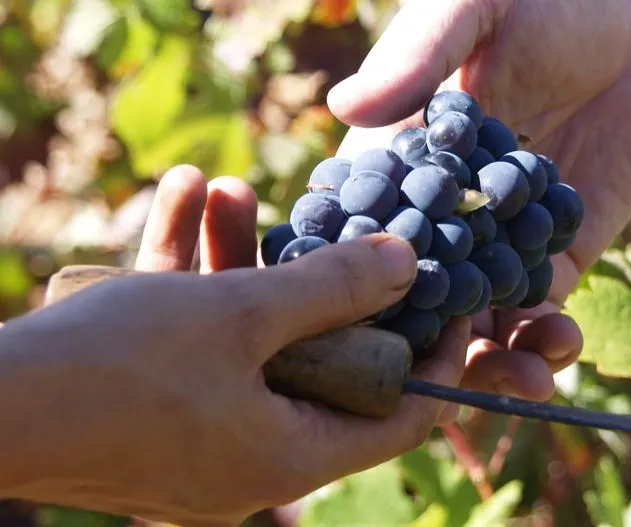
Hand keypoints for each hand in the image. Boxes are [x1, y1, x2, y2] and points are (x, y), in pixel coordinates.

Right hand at [1, 167, 469, 525]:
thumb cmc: (115, 367)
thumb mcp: (240, 313)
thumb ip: (331, 288)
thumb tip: (408, 265)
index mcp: (290, 457)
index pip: (398, 416)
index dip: (432, 356)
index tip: (448, 299)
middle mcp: (252, 466)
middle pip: (318, 368)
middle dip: (313, 285)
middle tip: (326, 226)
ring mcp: (201, 448)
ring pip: (247, 347)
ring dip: (237, 264)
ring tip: (224, 189)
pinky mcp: (155, 424)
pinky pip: (196, 353)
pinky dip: (191, 289)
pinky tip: (176, 205)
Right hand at [328, 0, 630, 396]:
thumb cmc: (541, 1)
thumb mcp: (472, 10)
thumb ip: (418, 57)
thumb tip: (346, 107)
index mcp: (399, 162)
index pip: (362, 232)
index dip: (352, 282)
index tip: (350, 329)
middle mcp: (445, 215)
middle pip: (418, 294)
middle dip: (423, 344)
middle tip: (435, 385)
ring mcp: (502, 241)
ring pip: (481, 317)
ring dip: (493, 359)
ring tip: (518, 382)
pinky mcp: (560, 252)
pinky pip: (545, 305)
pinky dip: (549, 335)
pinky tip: (560, 345)